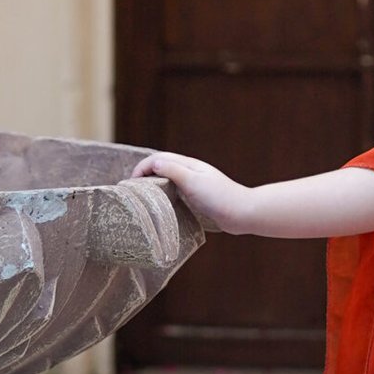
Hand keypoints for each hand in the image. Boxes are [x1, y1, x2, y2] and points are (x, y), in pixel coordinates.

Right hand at [130, 150, 253, 233]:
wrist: (242, 213)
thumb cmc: (219, 197)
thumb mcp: (192, 181)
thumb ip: (173, 170)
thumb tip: (152, 162)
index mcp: (189, 165)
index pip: (159, 159)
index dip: (142, 167)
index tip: (130, 183)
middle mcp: (191, 172)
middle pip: (162, 167)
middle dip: (145, 174)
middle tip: (132, 191)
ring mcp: (195, 185)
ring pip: (169, 180)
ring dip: (154, 184)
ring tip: (142, 198)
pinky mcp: (199, 198)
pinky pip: (177, 192)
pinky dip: (165, 195)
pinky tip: (162, 206)